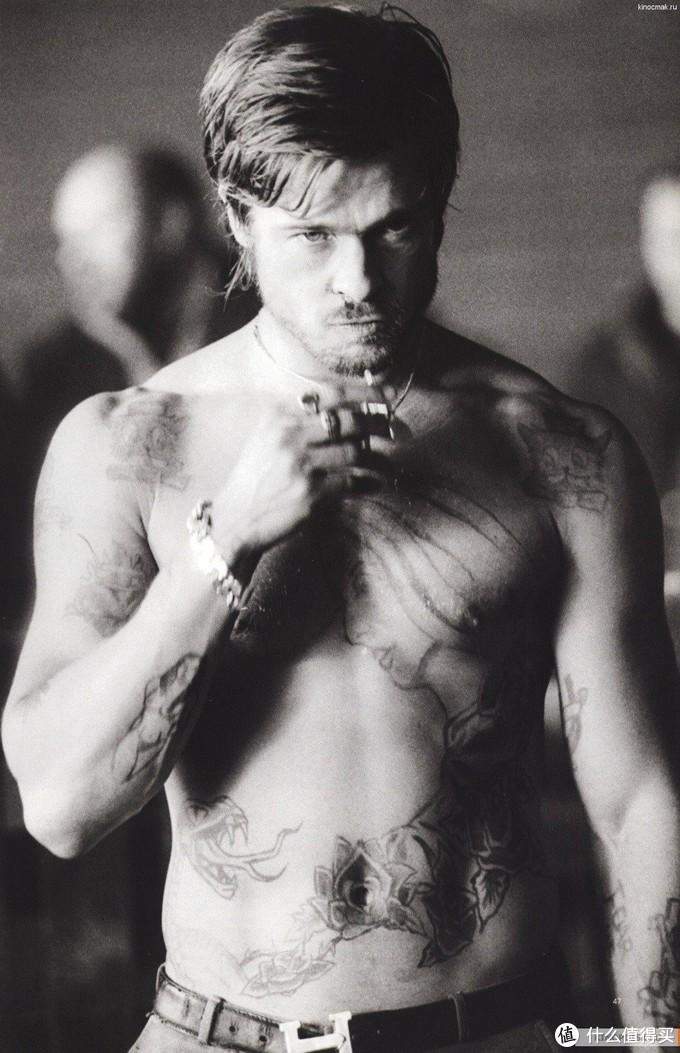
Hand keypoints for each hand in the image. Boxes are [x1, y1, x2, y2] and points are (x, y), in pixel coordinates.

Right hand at [210, 401, 393, 557]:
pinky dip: (370, 483)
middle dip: (379, 423)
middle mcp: (289, 436)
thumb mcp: (267, 437)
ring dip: (379, 457)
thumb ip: (300, 419)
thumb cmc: (257, 478)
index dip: (365, 392)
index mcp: (279, 416)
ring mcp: (301, 465)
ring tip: (388, 462)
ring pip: (356, 451)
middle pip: (350, 421)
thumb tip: (349, 408)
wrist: (235, 519)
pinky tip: (375, 484)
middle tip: (394, 429)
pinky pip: (354, 482)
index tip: (388, 393)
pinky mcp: (311, 494)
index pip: (331, 395)